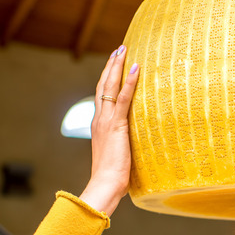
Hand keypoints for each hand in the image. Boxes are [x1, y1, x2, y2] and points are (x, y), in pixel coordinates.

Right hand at [79, 45, 139, 215]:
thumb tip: (134, 146)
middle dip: (110, 66)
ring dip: (117, 66)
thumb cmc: (113, 177)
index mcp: (99, 126)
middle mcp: (100, 119)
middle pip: (103, 86)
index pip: (103, 97)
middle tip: (118, 50)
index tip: (113, 66)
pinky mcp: (116, 125)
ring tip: (123, 50)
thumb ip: (124, 146)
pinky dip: (130, 82)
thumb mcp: (119, 156)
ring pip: (110, 87)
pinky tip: (135, 68)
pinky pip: (124, 98)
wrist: (105, 184)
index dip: (107, 80)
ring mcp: (106, 121)